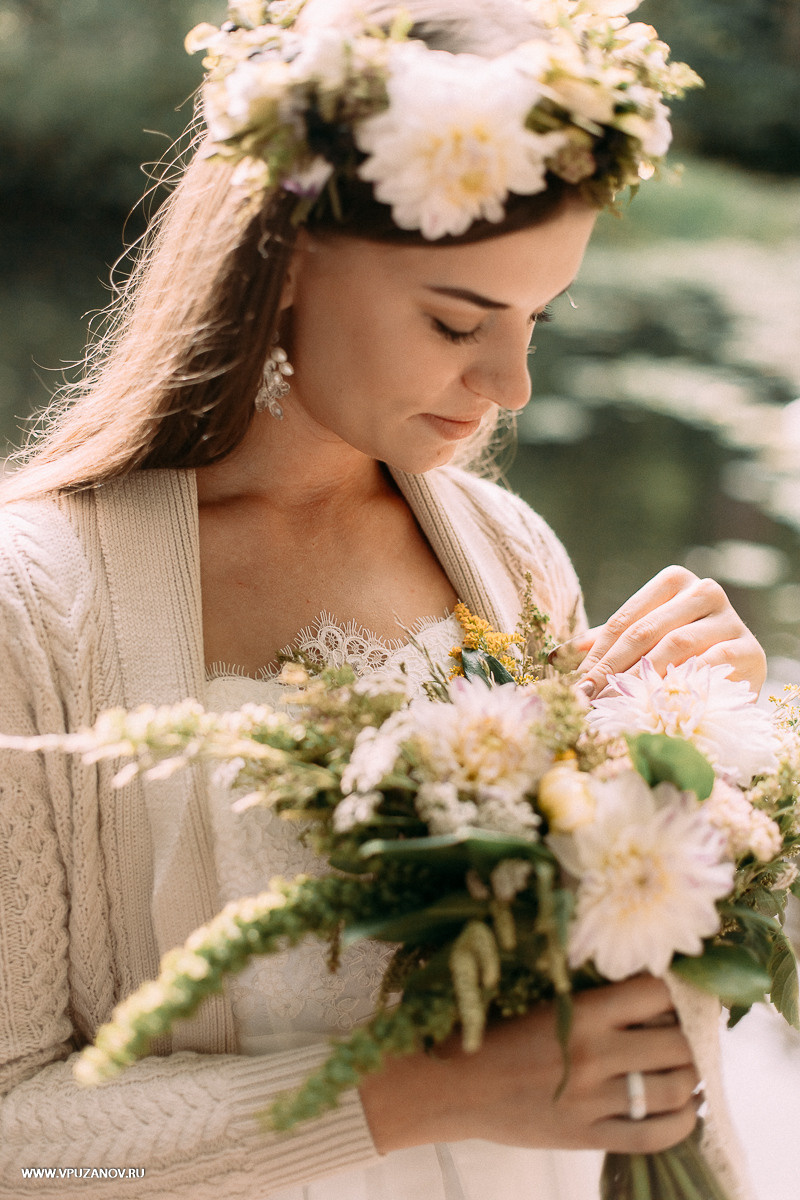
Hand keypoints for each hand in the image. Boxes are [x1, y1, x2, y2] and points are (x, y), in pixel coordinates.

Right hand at [360, 975, 698, 1155]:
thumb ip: (588, 993)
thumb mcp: (542, 1000)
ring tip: (686, 1072)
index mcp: (580, 1012)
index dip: (671, 994)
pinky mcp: (589, 1136)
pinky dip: (681, 1122)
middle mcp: (594, 1054)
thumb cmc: (494, 1033)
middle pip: (676, 1044)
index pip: (655, 994)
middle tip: (682, 1036)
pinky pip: (654, 1135)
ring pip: (673, 1090)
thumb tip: (642, 985)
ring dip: (690, 1080)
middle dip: (688, 1039)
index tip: (668, 998)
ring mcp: (594, 1100)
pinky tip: (684, 1109)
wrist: (453, 1086)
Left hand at [557, 566, 765, 699]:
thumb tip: (554, 657)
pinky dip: (681, 685)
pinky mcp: (750, 650)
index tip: (575, 687)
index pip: (625, 620)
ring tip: (616, 705)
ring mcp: (731, 619)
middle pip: (646, 632)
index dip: (596, 655)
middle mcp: (705, 591)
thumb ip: (602, 643)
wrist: (736, 676)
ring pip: (675, 647)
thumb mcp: (641, 642)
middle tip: (588, 700)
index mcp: (675, 581)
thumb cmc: (679, 654)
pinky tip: (659, 704)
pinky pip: (710, 666)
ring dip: (641, 679)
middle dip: (612, 669)